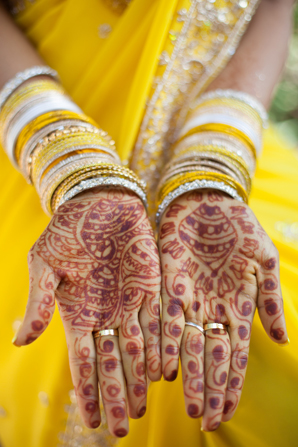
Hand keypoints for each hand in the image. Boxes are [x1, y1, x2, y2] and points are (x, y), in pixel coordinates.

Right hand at [14, 187, 160, 436]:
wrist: (98, 202)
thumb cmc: (67, 231)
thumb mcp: (44, 264)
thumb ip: (38, 302)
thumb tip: (20, 342)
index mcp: (78, 314)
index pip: (83, 361)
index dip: (87, 392)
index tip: (93, 422)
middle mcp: (107, 315)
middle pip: (113, 364)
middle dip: (116, 395)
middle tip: (123, 428)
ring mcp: (131, 303)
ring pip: (137, 350)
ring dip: (139, 380)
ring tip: (142, 408)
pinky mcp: (153, 287)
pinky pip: (159, 322)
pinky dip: (162, 346)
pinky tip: (164, 370)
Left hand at [159, 189, 287, 430]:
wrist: (208, 199)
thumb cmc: (239, 227)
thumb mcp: (264, 260)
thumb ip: (271, 299)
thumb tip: (282, 341)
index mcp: (236, 306)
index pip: (234, 354)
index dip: (231, 383)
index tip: (226, 411)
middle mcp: (211, 308)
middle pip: (210, 356)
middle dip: (208, 389)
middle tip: (204, 421)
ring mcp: (189, 297)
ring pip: (187, 345)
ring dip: (188, 375)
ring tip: (188, 405)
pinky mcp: (168, 283)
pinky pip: (166, 318)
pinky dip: (166, 342)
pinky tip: (163, 367)